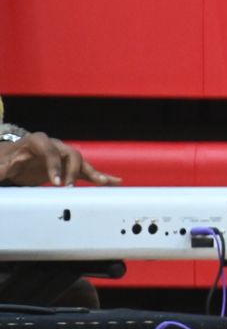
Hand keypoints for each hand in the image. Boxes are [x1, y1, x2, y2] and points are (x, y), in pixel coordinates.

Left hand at [0, 132, 120, 187]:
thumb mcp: (4, 162)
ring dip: (92, 173)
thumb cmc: (8, 159)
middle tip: (69, 188)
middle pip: (71, 155)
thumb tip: (3, 171)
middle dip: (72, 171)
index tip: (55, 182)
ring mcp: (64, 156)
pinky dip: (99, 176)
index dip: (54, 166)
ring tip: (104, 183)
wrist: (13, 158)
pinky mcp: (69, 167)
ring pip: (82, 162)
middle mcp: (56, 145)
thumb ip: (4, 167)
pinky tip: (114, 182)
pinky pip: (86, 171)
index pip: (50, 152)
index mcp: (39, 141)